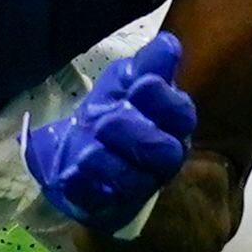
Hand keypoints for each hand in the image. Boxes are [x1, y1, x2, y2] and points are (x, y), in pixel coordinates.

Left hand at [21, 32, 198, 235]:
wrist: (81, 154)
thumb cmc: (113, 112)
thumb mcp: (125, 82)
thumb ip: (146, 65)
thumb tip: (168, 44)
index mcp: (169, 124)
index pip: (181, 115)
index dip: (164, 100)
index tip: (143, 85)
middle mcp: (161, 159)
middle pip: (164, 154)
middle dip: (135, 136)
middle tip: (105, 122)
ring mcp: (137, 186)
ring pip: (134, 182)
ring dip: (108, 164)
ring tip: (85, 152)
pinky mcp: (109, 207)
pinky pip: (102, 203)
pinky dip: (85, 188)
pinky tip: (70, 175)